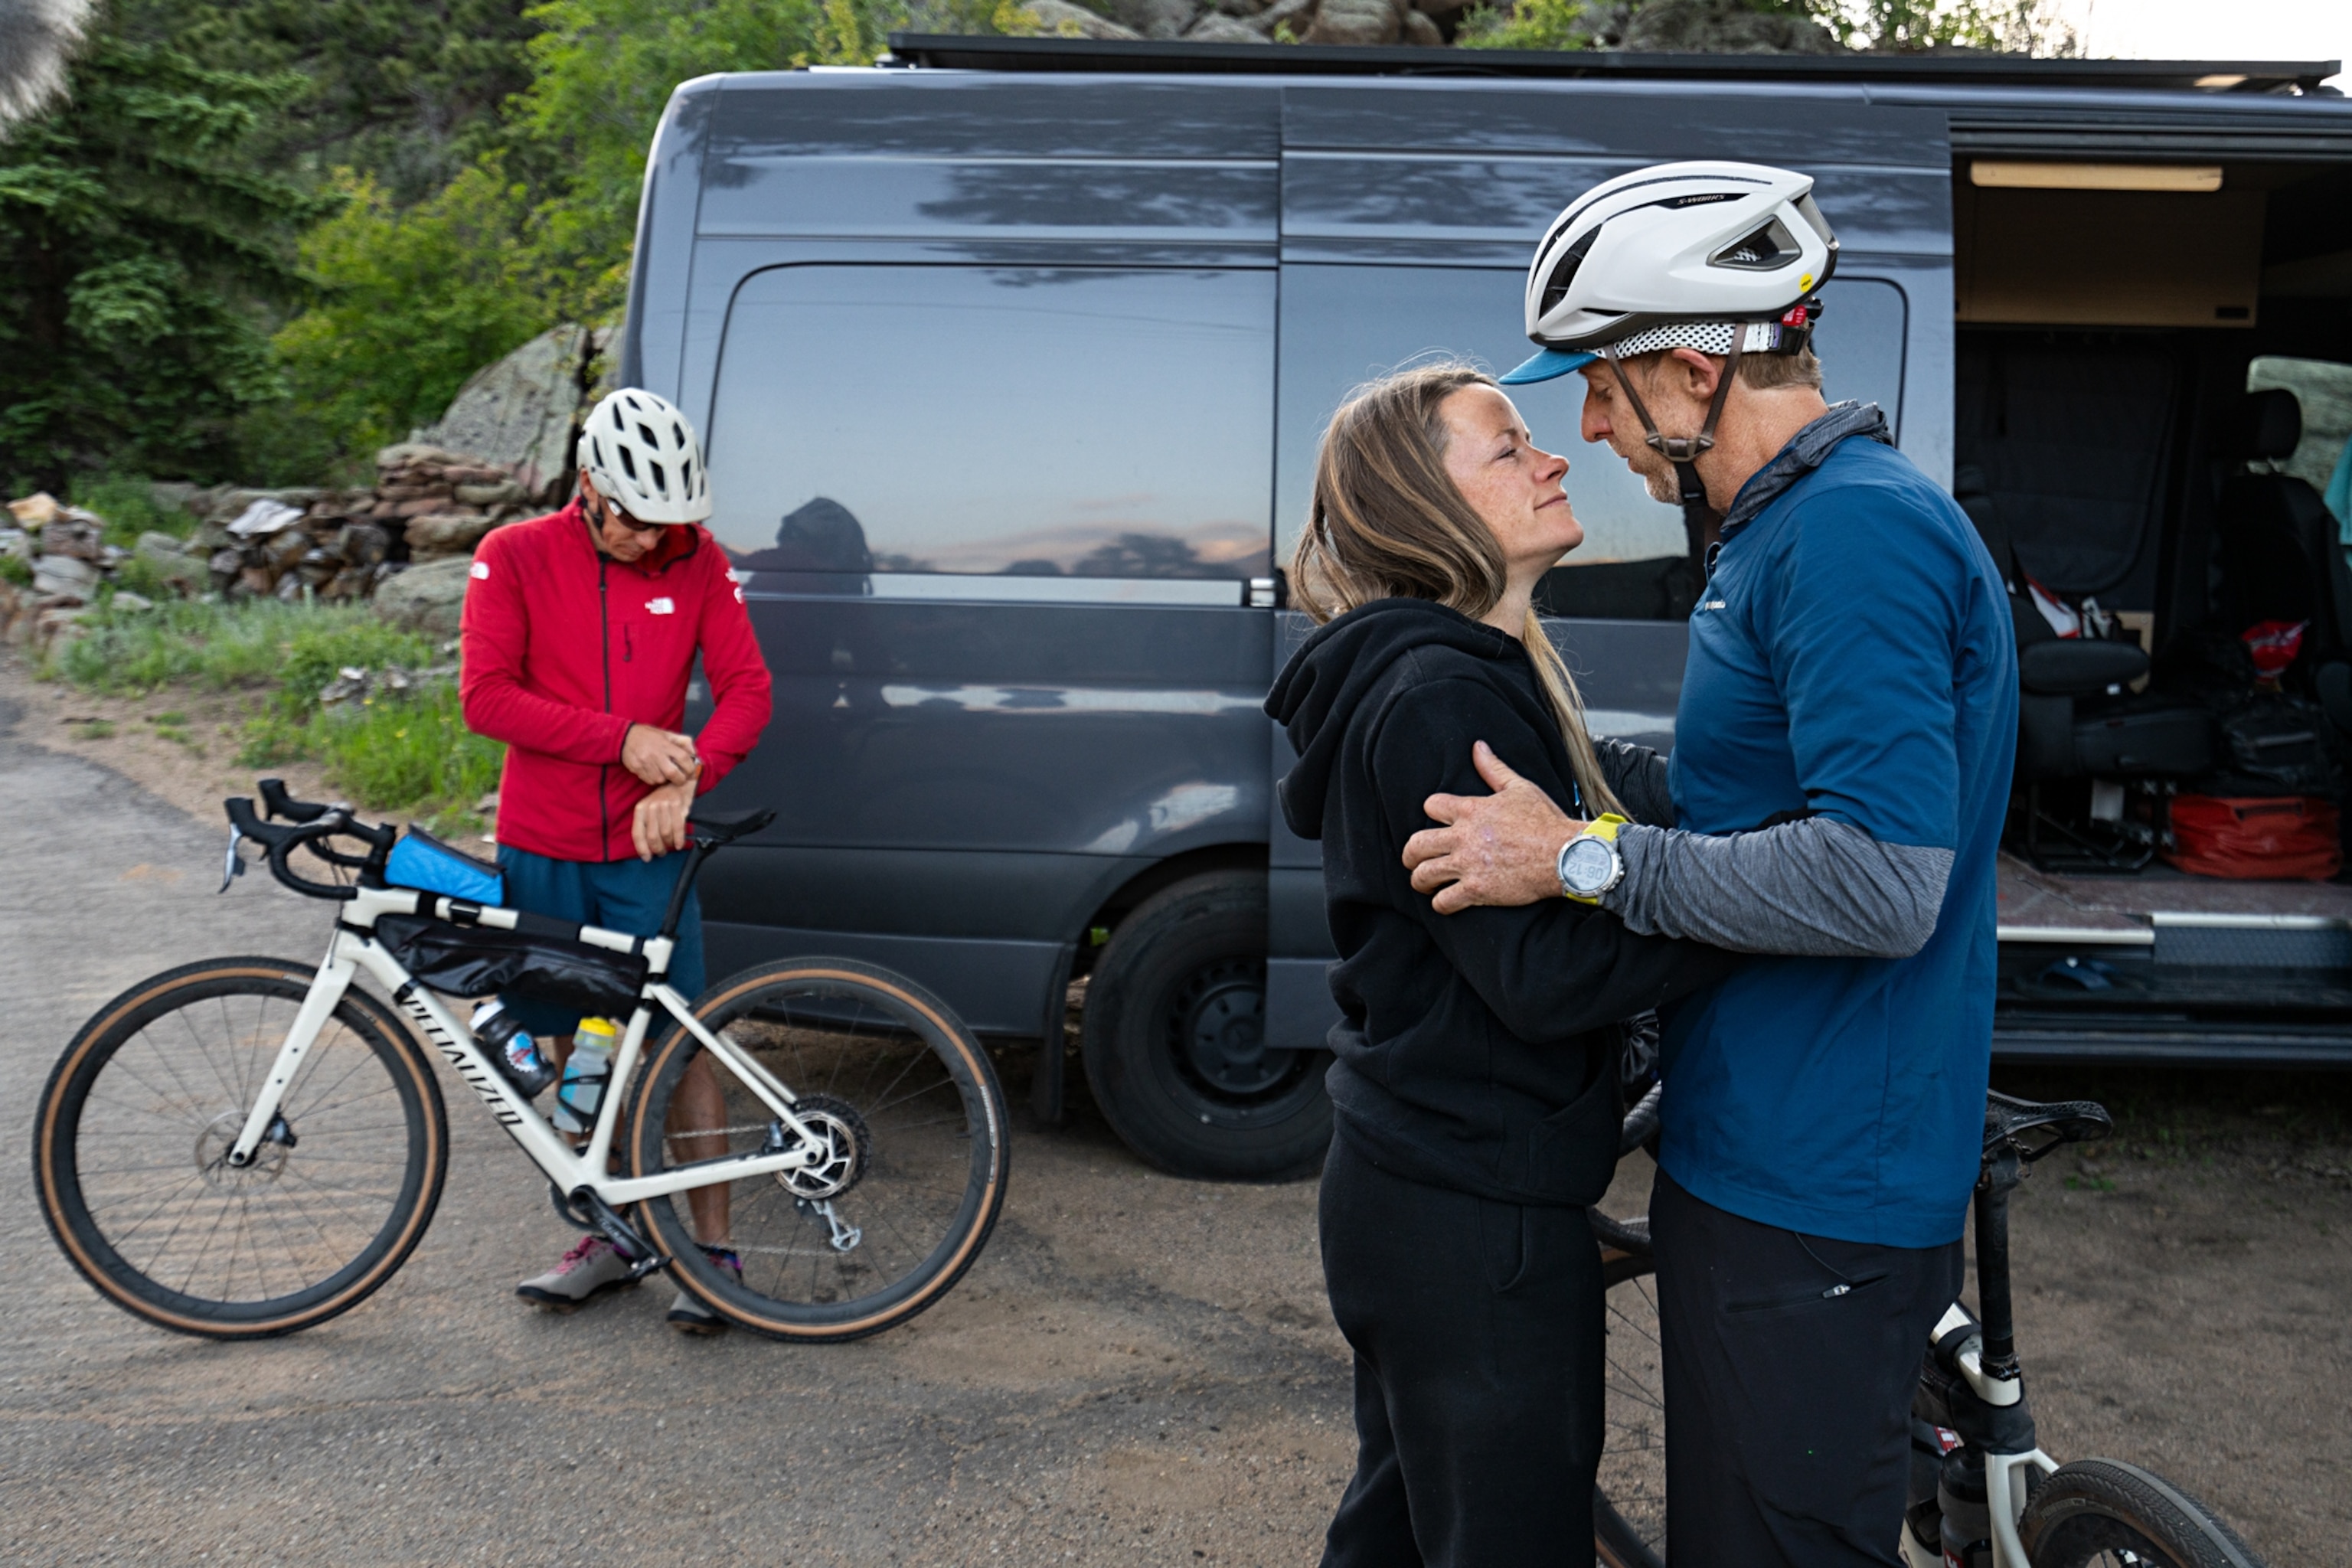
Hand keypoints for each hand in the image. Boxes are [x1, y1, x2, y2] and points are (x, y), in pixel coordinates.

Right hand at [622, 723, 701, 786]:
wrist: (625, 737)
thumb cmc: (649, 736)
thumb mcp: (667, 734)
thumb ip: (683, 742)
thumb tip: (695, 754)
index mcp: (665, 744)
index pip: (684, 758)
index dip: (690, 767)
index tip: (691, 771)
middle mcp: (655, 754)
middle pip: (673, 774)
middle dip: (680, 779)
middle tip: (681, 778)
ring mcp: (645, 762)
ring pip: (661, 780)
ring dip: (666, 779)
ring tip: (665, 772)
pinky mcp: (637, 769)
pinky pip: (650, 781)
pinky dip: (655, 779)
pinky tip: (654, 771)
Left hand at [633, 779, 695, 861]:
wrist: (677, 784)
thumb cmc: (662, 801)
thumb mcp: (648, 810)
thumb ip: (646, 826)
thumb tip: (646, 850)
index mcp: (640, 809)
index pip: (637, 833)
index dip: (642, 848)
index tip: (647, 858)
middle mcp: (651, 807)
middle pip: (652, 836)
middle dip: (657, 848)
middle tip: (661, 853)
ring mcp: (664, 806)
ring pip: (665, 833)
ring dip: (669, 844)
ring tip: (670, 847)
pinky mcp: (678, 805)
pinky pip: (678, 828)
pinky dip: (679, 840)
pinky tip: (679, 845)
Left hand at [1402, 741, 1587, 913]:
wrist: (1565, 855)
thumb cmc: (1546, 821)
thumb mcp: (1519, 787)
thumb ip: (1493, 768)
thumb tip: (1478, 746)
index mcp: (1471, 810)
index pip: (1431, 806)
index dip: (1431, 813)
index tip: (1436, 822)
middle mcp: (1463, 837)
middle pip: (1416, 844)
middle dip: (1410, 854)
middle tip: (1414, 860)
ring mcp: (1468, 865)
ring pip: (1423, 875)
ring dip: (1420, 880)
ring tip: (1424, 884)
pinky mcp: (1476, 890)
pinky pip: (1444, 901)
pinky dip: (1441, 904)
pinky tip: (1445, 902)